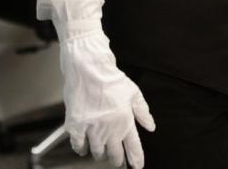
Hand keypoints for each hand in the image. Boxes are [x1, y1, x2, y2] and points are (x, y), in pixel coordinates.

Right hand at [60, 31, 154, 167]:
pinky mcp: (76, 126)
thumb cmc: (111, 79)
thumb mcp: (134, 93)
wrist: (89, 69)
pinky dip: (81, 149)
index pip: (133, 146)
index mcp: (125, 120)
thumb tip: (151, 126)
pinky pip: (78, 145)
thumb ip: (143, 112)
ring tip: (102, 153)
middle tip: (117, 162)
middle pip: (114, 154)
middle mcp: (109, 127)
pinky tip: (84, 148)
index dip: (135, 158)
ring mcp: (91, 128)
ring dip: (100, 154)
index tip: (137, 166)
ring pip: (97, 152)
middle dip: (117, 160)